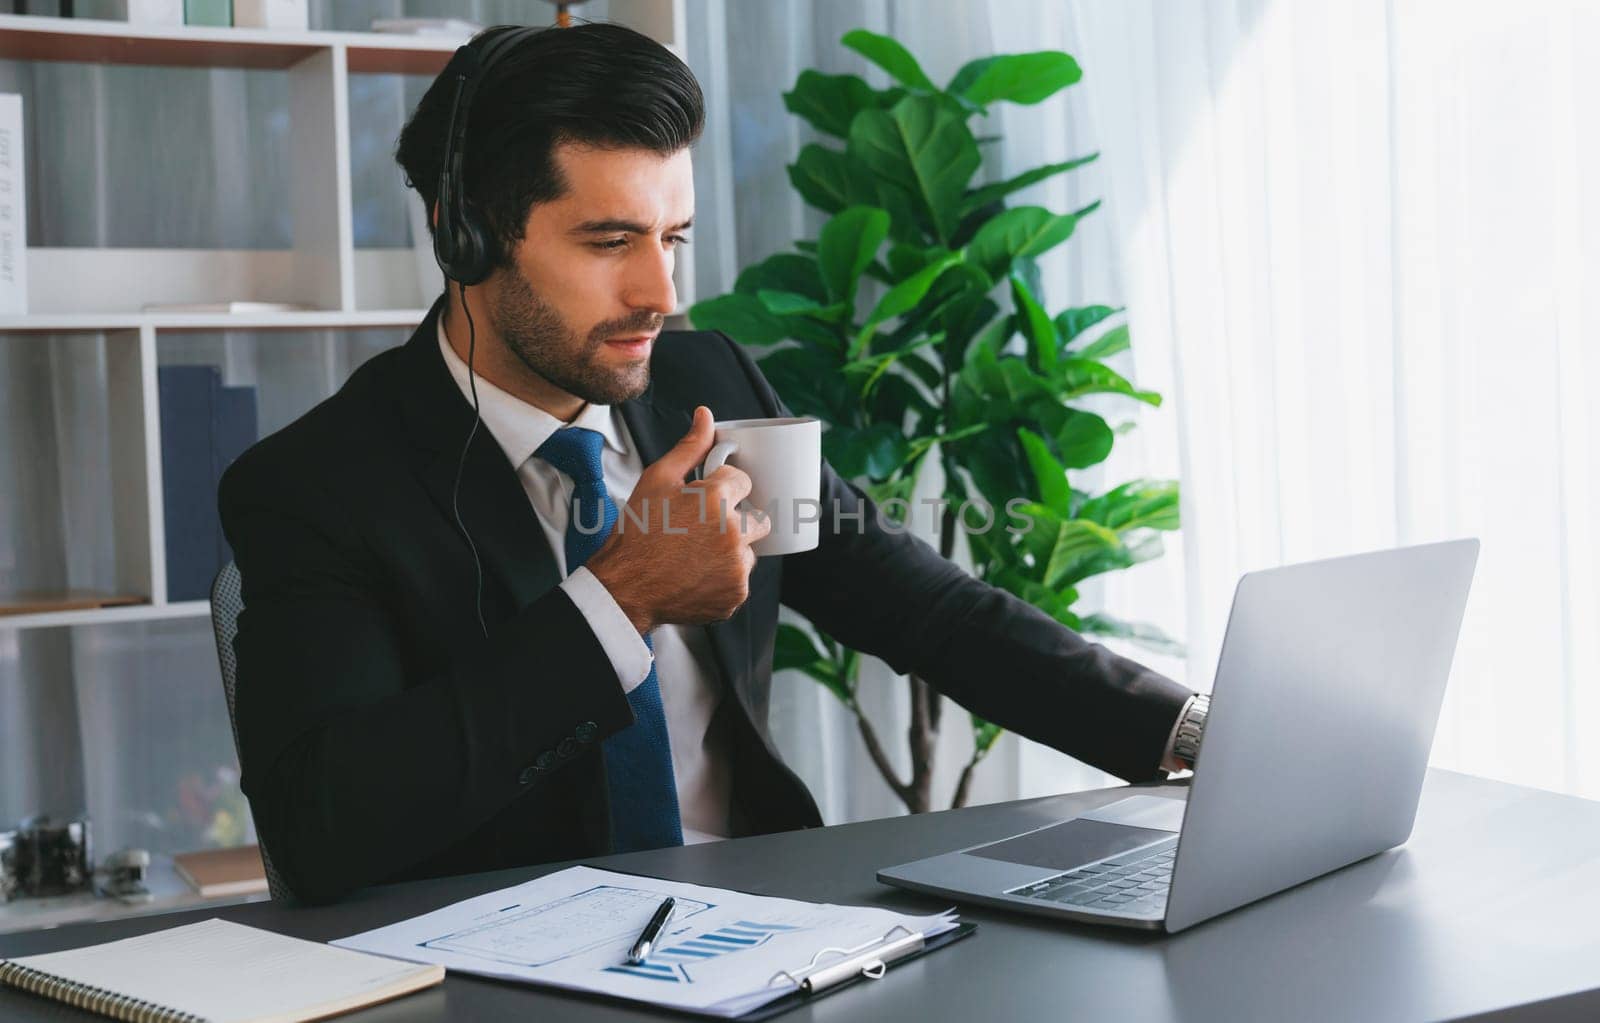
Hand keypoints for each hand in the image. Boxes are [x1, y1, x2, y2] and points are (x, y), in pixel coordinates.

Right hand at [587, 406, 769, 632]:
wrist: (624, 587)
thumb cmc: (637, 533)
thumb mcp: (657, 481)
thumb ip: (690, 448)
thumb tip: (705, 416)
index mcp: (716, 500)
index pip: (743, 482)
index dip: (723, 490)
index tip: (702, 503)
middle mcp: (733, 533)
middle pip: (758, 518)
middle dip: (736, 520)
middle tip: (702, 529)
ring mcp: (737, 566)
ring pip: (751, 549)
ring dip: (733, 549)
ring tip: (696, 553)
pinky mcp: (737, 593)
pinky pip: (742, 577)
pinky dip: (726, 576)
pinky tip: (698, 573)